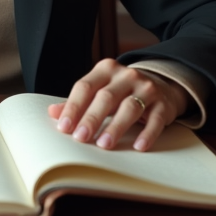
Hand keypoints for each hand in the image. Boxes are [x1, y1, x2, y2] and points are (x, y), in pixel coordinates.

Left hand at [48, 59, 188, 151]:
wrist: (161, 85)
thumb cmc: (122, 92)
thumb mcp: (100, 90)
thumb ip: (78, 102)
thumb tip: (52, 113)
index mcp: (105, 69)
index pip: (85, 87)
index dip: (73, 107)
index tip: (64, 127)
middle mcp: (126, 75)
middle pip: (105, 97)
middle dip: (92, 118)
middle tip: (81, 138)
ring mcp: (147, 88)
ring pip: (129, 107)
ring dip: (116, 127)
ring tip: (104, 145)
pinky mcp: (163, 104)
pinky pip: (155, 119)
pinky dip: (147, 134)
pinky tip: (138, 146)